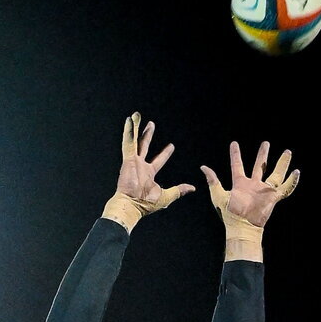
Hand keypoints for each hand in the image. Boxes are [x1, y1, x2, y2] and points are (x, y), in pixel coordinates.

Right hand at [102, 112, 195, 232]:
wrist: (132, 205)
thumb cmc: (146, 204)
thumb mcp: (167, 196)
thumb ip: (179, 190)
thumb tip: (192, 188)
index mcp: (148, 173)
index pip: (159, 160)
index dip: (165, 153)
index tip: (171, 146)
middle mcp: (140, 165)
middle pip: (144, 146)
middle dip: (147, 135)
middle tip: (151, 124)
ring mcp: (133, 161)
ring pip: (135, 141)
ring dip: (136, 128)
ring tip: (136, 115)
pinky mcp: (128, 159)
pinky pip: (128, 142)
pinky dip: (129, 131)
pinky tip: (130, 121)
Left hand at [200, 141, 299, 229]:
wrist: (242, 226)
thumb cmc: (229, 214)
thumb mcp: (218, 195)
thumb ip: (213, 181)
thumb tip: (203, 167)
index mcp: (240, 184)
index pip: (237, 165)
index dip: (235, 154)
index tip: (234, 143)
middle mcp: (253, 185)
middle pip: (259, 166)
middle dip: (262, 155)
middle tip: (266, 143)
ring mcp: (264, 190)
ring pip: (276, 173)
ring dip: (282, 163)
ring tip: (288, 152)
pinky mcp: (273, 197)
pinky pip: (285, 187)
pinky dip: (292, 181)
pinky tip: (296, 172)